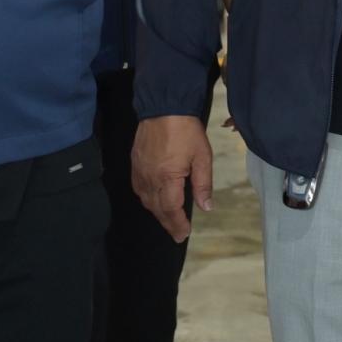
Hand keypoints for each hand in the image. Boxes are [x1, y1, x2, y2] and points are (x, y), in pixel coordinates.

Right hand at [130, 115, 212, 242]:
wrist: (163, 106)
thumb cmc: (187, 130)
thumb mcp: (202, 156)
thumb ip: (203, 184)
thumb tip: (206, 207)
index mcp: (167, 177)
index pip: (171, 209)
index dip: (177, 224)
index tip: (184, 234)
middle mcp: (150, 178)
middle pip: (157, 208)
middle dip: (167, 223)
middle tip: (177, 234)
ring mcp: (140, 171)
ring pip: (146, 200)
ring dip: (157, 212)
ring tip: (168, 220)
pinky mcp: (135, 163)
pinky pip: (138, 188)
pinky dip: (147, 199)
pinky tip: (153, 200)